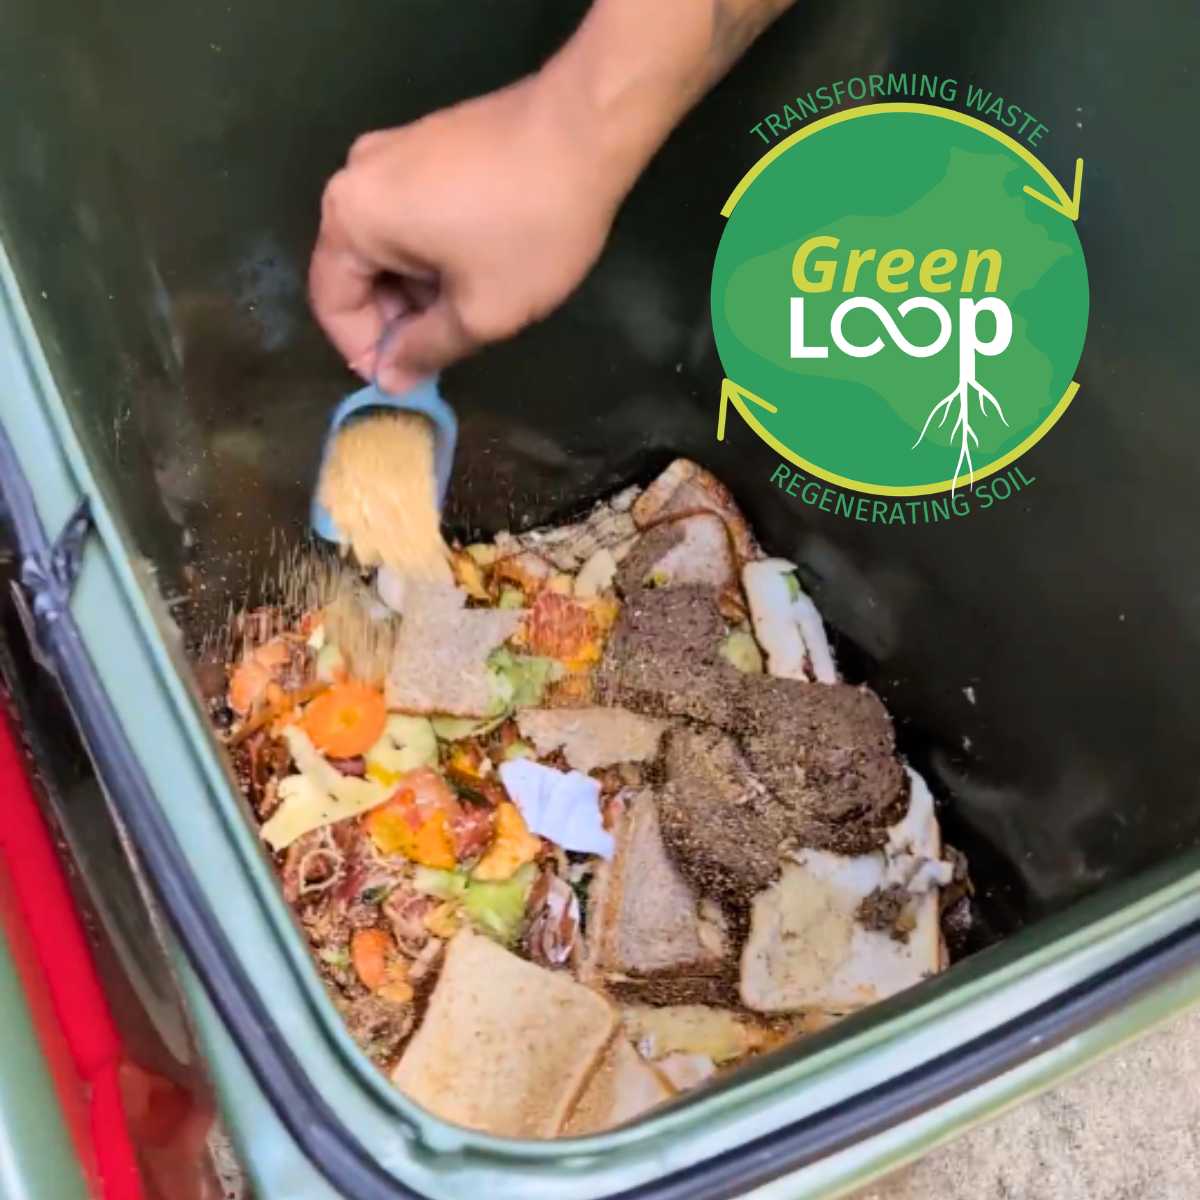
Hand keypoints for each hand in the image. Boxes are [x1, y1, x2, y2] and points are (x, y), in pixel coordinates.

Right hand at [309, 73, 623, 393]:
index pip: (332, 302)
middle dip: (396, 321)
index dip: (364, 352)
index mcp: (352, 216)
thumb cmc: (528, 228)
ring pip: (388, 246)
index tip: (406, 380)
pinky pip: (411, 216)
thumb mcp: (480, 312)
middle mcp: (356, 175)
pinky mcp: (427, 144)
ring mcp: (392, 152)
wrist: (587, 130)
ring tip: (472, 310)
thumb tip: (390, 377)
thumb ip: (426, 350)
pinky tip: (478, 269)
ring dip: (419, 290)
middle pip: (356, 271)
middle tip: (445, 350)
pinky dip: (433, 254)